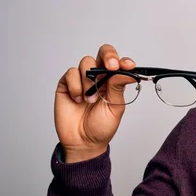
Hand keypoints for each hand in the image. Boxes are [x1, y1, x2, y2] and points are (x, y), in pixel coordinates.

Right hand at [54, 44, 135, 162]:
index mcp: (113, 81)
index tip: (128, 66)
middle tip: (111, 66)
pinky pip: (71, 73)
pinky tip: (78, 99)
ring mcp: (82, 80)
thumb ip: (118, 87)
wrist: (83, 142)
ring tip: (90, 99)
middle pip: (103, 53)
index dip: (123, 61)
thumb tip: (128, 72)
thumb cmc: (101, 126)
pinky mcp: (67, 84)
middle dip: (108, 55)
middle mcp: (98, 77)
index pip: (119, 63)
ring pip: (86, 62)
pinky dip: (75, 85)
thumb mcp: (115, 107)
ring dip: (90, 80)